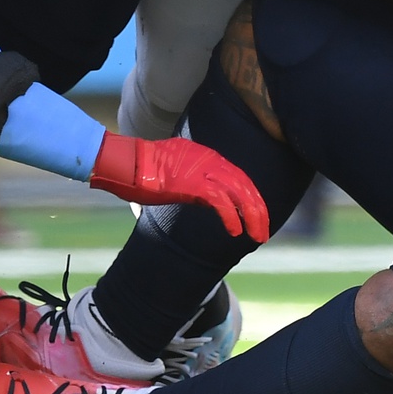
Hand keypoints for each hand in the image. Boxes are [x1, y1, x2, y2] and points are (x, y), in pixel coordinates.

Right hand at [89, 133, 271, 241]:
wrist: (127, 164)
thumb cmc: (145, 171)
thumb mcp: (178, 175)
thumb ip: (196, 184)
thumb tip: (208, 200)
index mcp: (208, 157)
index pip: (239, 178)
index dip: (252, 198)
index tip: (258, 217)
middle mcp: (210, 160)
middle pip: (245, 185)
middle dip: (258, 210)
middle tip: (264, 232)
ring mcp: (203, 170)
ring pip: (239, 193)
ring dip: (252, 216)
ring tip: (257, 236)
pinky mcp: (193, 183)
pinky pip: (220, 201)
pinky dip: (231, 217)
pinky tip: (235, 231)